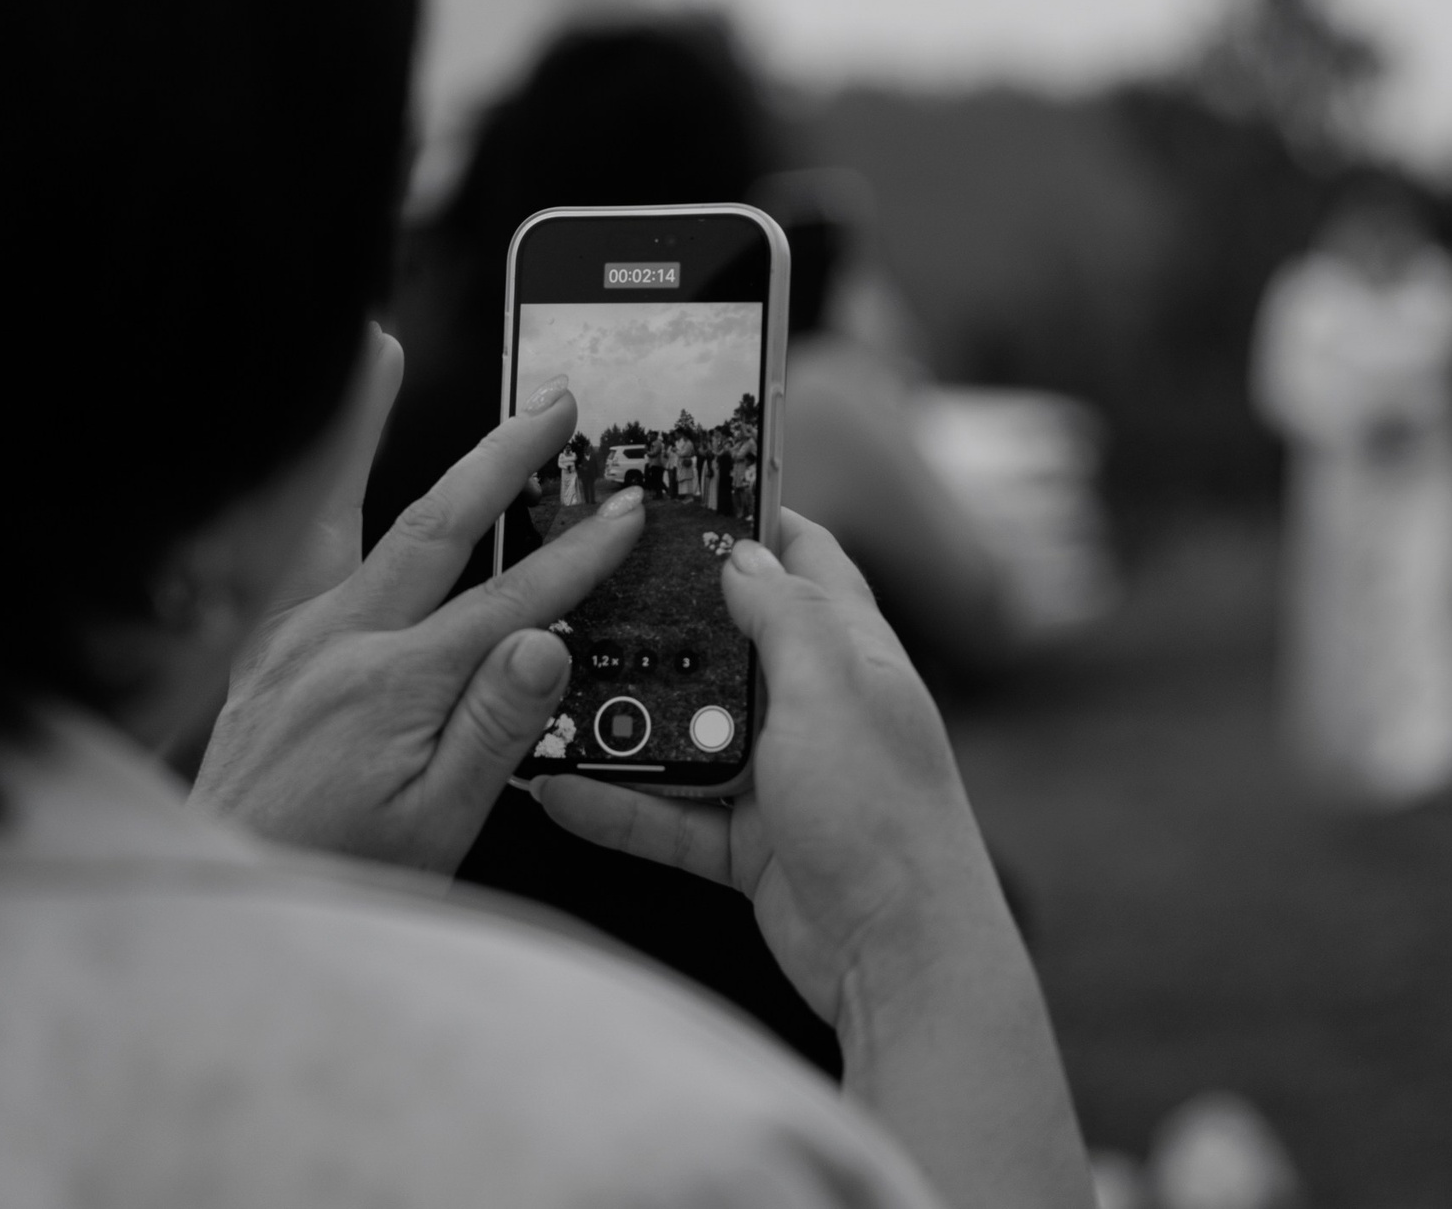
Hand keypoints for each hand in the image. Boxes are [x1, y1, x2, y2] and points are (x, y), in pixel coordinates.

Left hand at [190, 362, 644, 872]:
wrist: (223, 891)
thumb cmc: (331, 871)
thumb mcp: (435, 828)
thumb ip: (493, 731)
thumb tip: (544, 646)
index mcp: (393, 685)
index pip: (511, 603)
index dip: (578, 556)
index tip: (622, 512)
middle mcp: (336, 642)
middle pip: (434, 523)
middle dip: (502, 455)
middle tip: (552, 404)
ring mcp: (292, 637)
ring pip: (342, 510)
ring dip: (366, 425)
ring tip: (378, 349)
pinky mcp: (265, 647)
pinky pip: (300, 548)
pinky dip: (315, 486)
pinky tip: (316, 458)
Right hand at [533, 510, 1091, 1208]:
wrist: (901, 959)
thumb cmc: (884, 815)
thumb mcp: (832, 691)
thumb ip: (786, 616)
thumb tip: (742, 552)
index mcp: (851, 653)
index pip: (808, 559)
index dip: (753, 520)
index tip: (684, 493)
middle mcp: (815, 706)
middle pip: (727, 641)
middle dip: (661, 619)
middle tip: (583, 585)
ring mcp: (780, 776)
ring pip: (686, 729)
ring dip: (626, 718)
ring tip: (550, 691)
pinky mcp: (749, 842)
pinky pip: (669, 813)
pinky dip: (618, 805)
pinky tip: (557, 791)